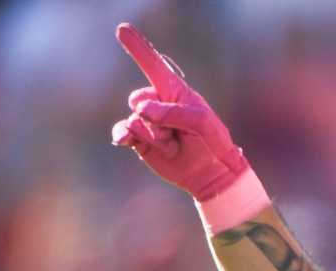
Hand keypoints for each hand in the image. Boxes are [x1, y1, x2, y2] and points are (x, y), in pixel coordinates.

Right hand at [111, 23, 248, 200]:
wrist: (211, 176)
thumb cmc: (213, 145)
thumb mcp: (203, 125)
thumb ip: (174, 113)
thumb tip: (141, 109)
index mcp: (175, 92)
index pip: (153, 65)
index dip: (138, 48)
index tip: (122, 29)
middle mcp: (158, 103)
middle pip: (138, 99)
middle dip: (157, 118)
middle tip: (178, 134)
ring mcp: (147, 122)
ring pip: (134, 120)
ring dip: (155, 137)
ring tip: (173, 145)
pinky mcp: (140, 141)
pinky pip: (122, 132)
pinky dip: (123, 135)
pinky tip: (125, 141)